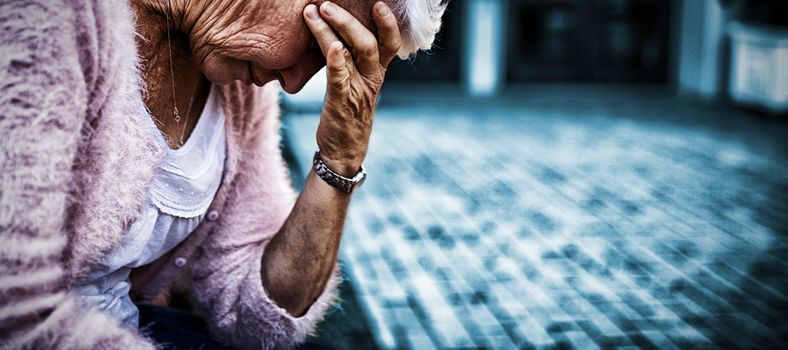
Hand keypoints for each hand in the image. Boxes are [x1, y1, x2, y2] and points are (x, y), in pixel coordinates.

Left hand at [303, 1, 401, 175]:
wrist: (342, 151)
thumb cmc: (345, 111)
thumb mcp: (353, 82)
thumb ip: (349, 58)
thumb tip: (333, 30)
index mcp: (376, 72)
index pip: (390, 44)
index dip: (388, 24)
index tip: (379, 3)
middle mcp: (371, 78)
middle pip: (369, 43)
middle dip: (349, 21)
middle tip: (327, 4)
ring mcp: (357, 91)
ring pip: (351, 55)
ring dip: (331, 32)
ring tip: (315, 12)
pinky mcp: (341, 103)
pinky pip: (340, 79)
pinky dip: (335, 62)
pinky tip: (330, 47)